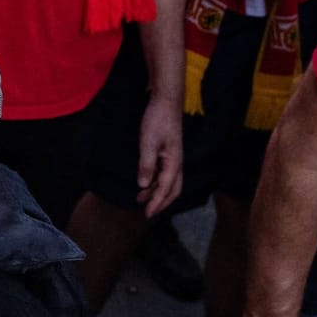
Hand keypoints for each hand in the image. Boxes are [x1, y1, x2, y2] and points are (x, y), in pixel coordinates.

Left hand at [137, 94, 184, 216]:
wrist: (165, 103)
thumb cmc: (157, 121)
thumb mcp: (148, 143)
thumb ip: (146, 165)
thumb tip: (143, 185)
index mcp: (174, 163)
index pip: (166, 189)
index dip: (157, 203)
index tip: (147, 214)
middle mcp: (176, 163)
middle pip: (172, 190)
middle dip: (160, 202)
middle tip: (146, 212)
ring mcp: (173, 158)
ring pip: (168, 182)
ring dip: (156, 192)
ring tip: (140, 198)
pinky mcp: (168, 153)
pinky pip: (164, 173)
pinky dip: (155, 182)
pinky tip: (145, 183)